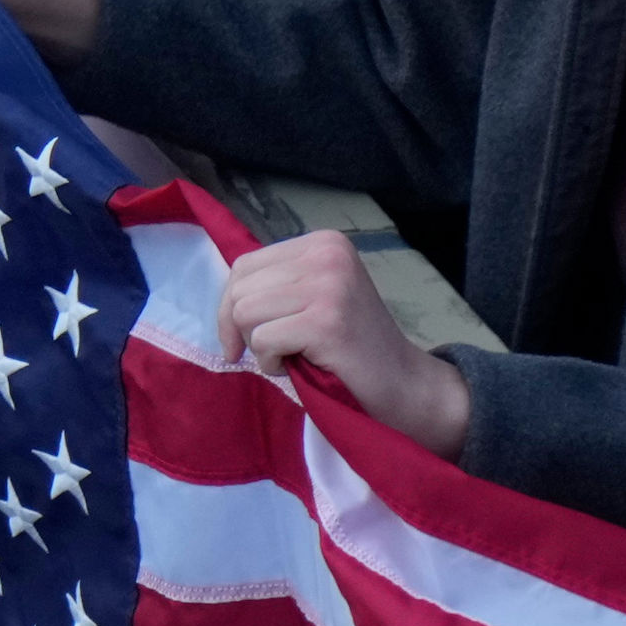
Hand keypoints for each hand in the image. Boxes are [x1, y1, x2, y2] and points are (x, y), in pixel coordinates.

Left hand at [218, 231, 473, 458]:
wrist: (402, 383)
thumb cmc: (351, 346)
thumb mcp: (314, 296)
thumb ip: (277, 285)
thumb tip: (223, 298)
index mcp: (323, 242)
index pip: (244, 264)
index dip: (230, 306)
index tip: (241, 337)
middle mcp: (327, 254)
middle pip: (240, 288)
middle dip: (241, 329)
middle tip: (273, 351)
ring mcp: (329, 286)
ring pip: (244, 313)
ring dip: (258, 346)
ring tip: (290, 356)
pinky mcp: (326, 322)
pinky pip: (263, 340)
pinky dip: (271, 363)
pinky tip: (297, 367)